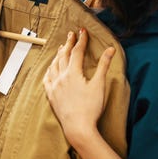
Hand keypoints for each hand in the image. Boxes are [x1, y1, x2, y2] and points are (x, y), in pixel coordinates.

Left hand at [43, 28, 114, 145]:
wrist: (78, 127)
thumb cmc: (91, 107)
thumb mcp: (100, 85)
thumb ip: (104, 66)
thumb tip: (110, 49)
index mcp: (73, 73)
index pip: (76, 52)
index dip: (80, 40)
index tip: (83, 31)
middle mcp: (60, 76)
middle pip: (63, 55)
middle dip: (68, 43)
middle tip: (71, 35)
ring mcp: (53, 85)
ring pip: (54, 65)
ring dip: (58, 55)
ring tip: (61, 48)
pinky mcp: (50, 94)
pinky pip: (47, 77)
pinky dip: (50, 69)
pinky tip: (51, 68)